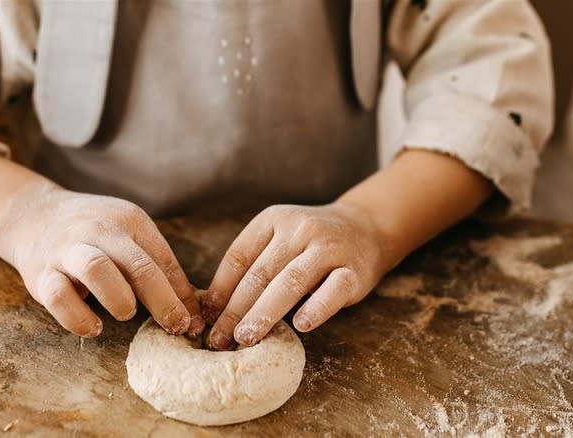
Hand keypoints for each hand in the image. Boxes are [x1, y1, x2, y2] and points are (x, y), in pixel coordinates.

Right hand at [0, 182, 203, 337]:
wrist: (34, 214)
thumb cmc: (94, 234)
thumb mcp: (130, 238)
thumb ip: (161, 271)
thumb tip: (194, 315)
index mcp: (129, 220)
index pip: (163, 258)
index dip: (182, 295)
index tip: (193, 323)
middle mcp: (99, 230)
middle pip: (137, 264)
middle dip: (162, 300)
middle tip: (174, 326)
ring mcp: (68, 250)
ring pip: (96, 270)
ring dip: (119, 299)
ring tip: (126, 313)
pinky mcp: (41, 273)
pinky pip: (58, 297)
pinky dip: (77, 317)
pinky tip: (93, 327)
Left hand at [202, 202, 386, 349]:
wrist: (366, 228)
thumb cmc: (309, 243)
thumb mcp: (279, 239)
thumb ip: (253, 264)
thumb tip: (213, 309)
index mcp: (273, 220)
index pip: (239, 257)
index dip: (220, 290)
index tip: (207, 318)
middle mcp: (299, 229)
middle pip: (260, 274)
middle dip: (235, 310)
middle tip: (219, 338)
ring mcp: (328, 248)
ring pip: (290, 282)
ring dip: (264, 313)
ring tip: (245, 337)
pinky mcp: (354, 270)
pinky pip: (333, 290)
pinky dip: (316, 308)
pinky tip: (301, 326)